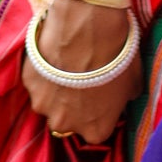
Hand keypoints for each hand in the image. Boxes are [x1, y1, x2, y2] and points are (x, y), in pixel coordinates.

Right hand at [21, 0, 142, 146]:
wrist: (86, 30)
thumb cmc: (115, 59)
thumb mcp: (133, 84)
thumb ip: (124, 99)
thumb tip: (124, 96)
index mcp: (95, 131)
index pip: (96, 131)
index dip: (98, 113)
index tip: (100, 97)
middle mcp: (66, 125)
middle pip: (68, 121)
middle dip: (73, 106)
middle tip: (81, 81)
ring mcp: (43, 105)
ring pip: (49, 103)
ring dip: (55, 90)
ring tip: (66, 66)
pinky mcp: (29, 84)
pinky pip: (37, 82)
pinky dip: (43, 72)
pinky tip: (54, 55)